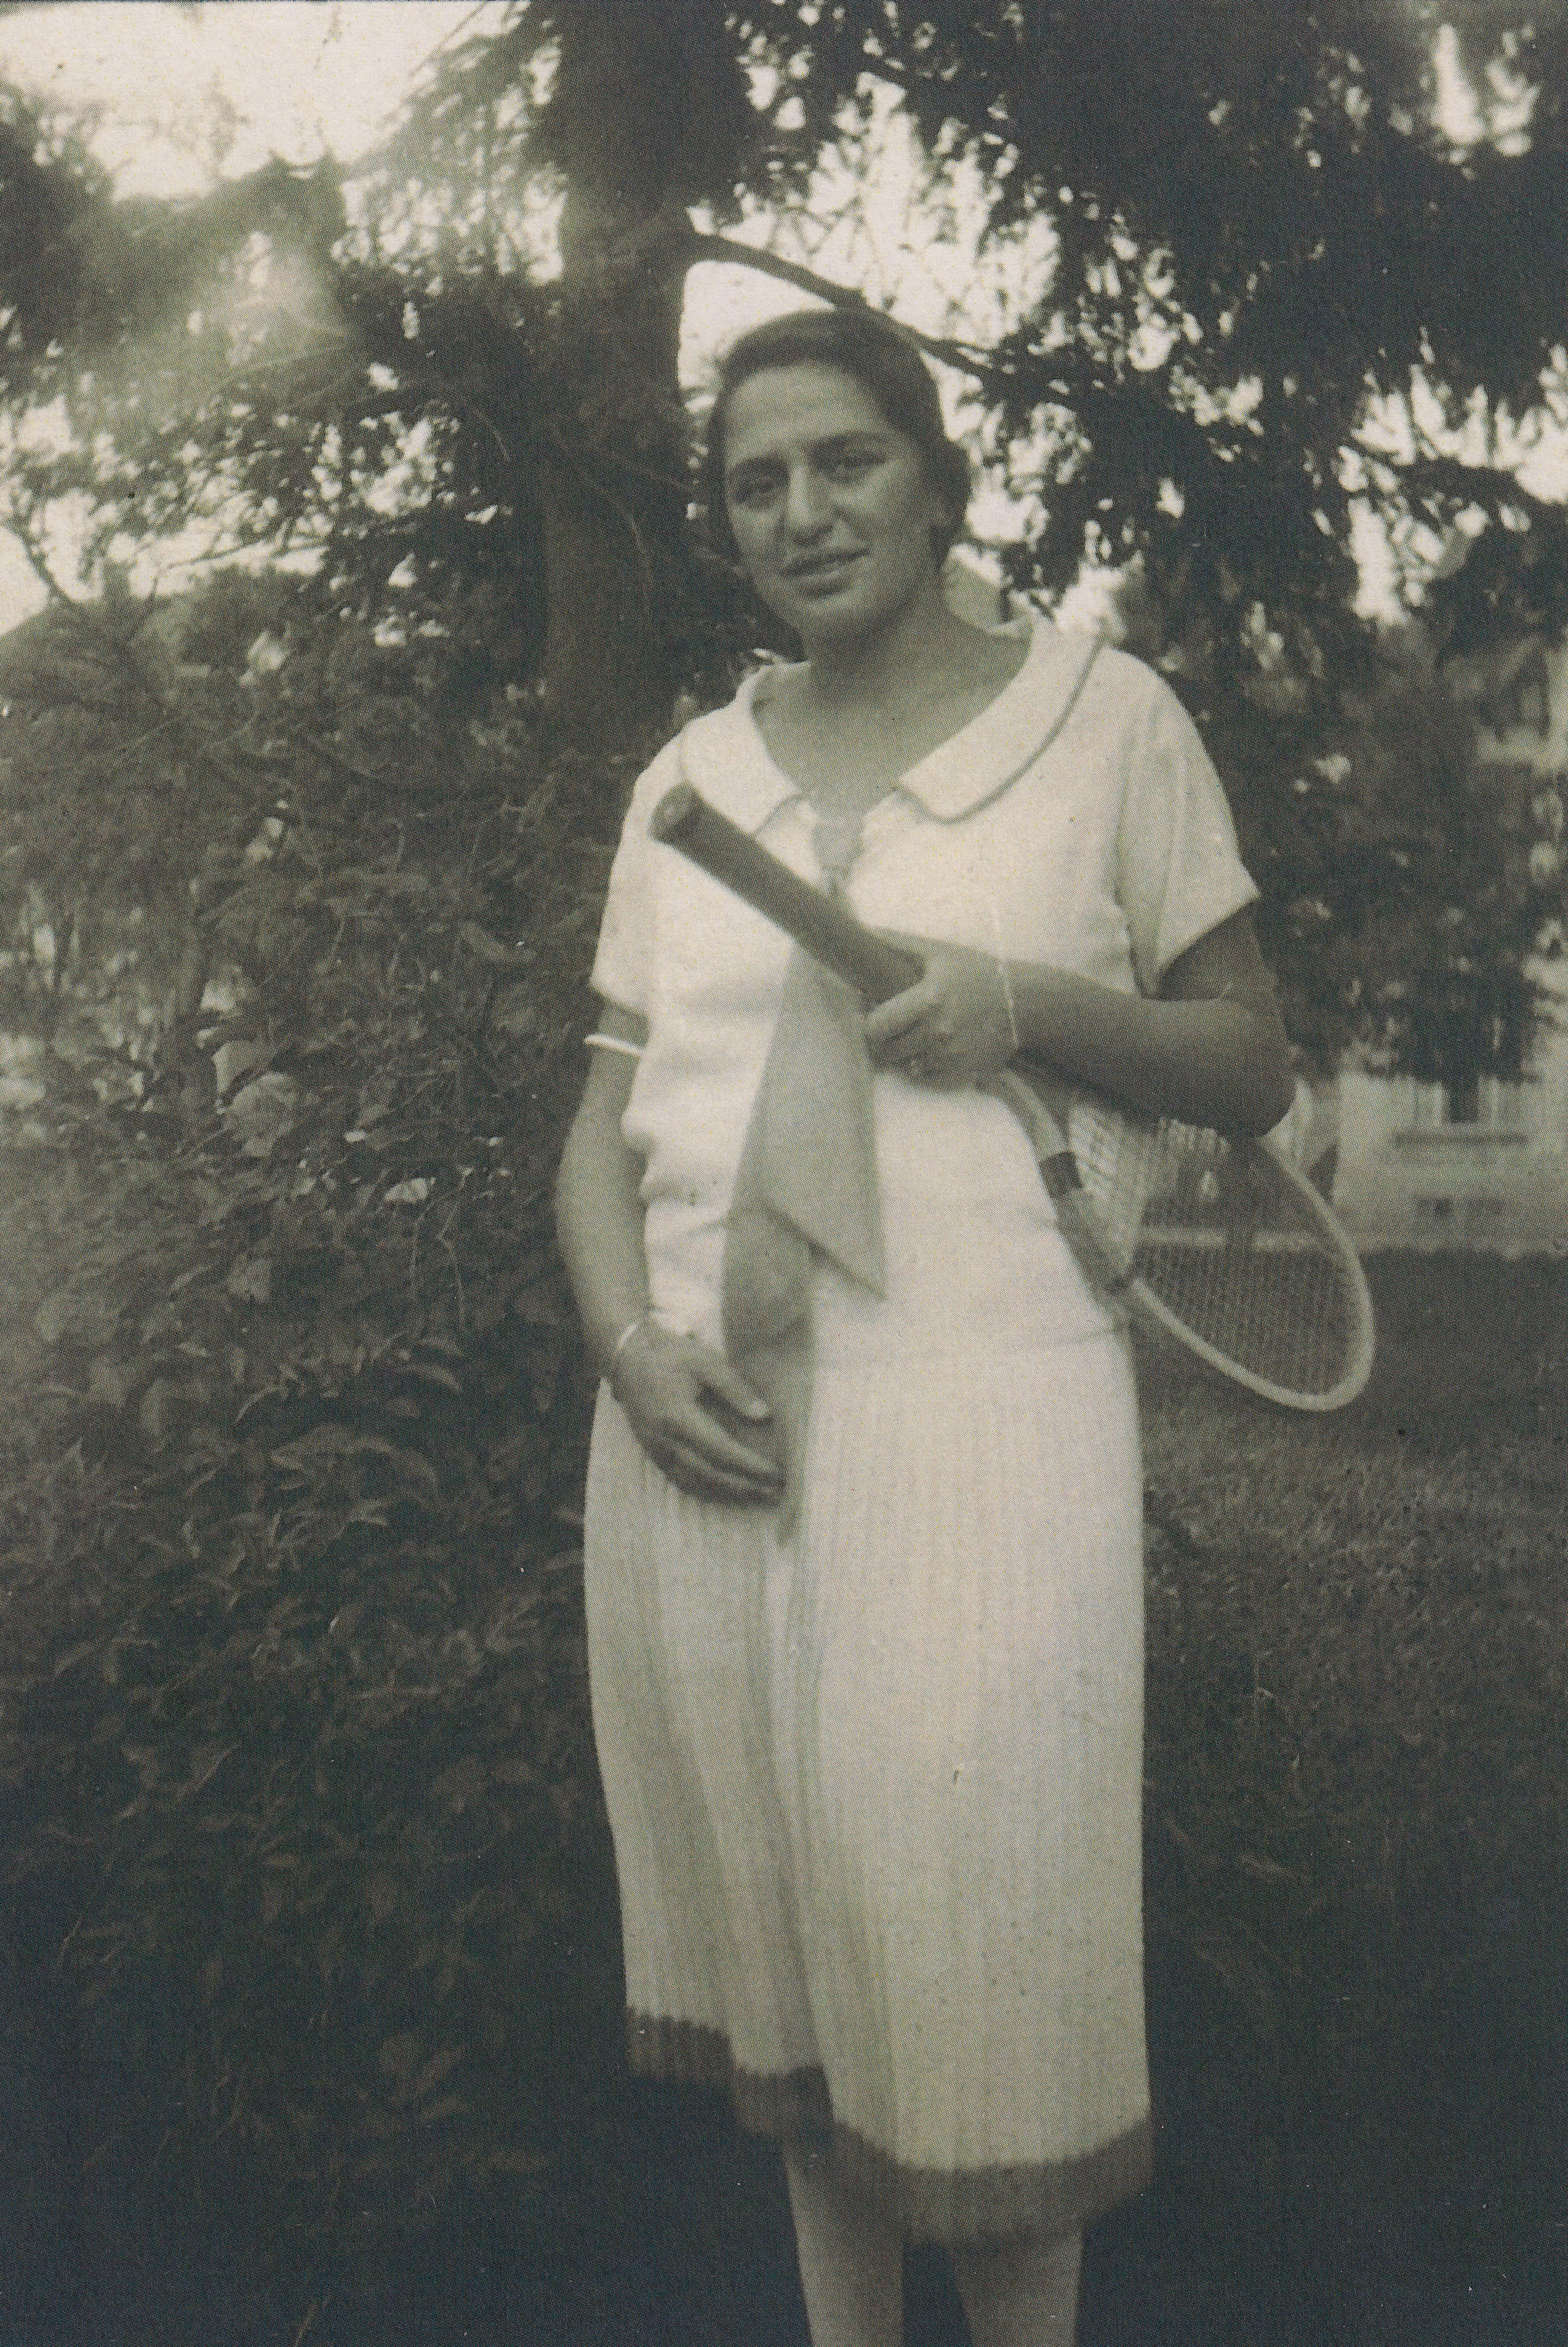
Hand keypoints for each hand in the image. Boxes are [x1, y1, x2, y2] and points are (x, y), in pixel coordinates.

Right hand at [611, 1323, 782, 1505]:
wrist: (625, 1357)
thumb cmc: (668, 1355)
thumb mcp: (706, 1362)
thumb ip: (735, 1389)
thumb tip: (764, 1416)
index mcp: (679, 1417)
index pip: (722, 1451)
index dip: (750, 1467)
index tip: (776, 1474)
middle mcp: (666, 1440)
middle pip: (710, 1474)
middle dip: (745, 1486)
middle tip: (775, 1492)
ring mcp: (656, 1450)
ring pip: (695, 1483)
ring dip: (728, 1494)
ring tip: (757, 1496)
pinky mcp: (652, 1452)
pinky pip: (680, 1480)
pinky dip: (705, 1491)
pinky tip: (724, 1493)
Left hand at [863, 934, 1019, 1087]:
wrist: (1023, 1002)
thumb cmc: (979, 973)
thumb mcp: (939, 953)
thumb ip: (900, 945)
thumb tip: (868, 933)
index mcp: (927, 1000)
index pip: (876, 1027)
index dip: (870, 1025)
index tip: (876, 1018)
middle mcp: (936, 1032)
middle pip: (886, 1051)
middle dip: (884, 1042)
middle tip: (892, 1030)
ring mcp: (949, 1056)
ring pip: (905, 1066)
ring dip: (904, 1055)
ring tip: (914, 1038)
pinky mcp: (961, 1071)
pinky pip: (927, 1078)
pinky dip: (924, 1067)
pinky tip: (932, 1049)